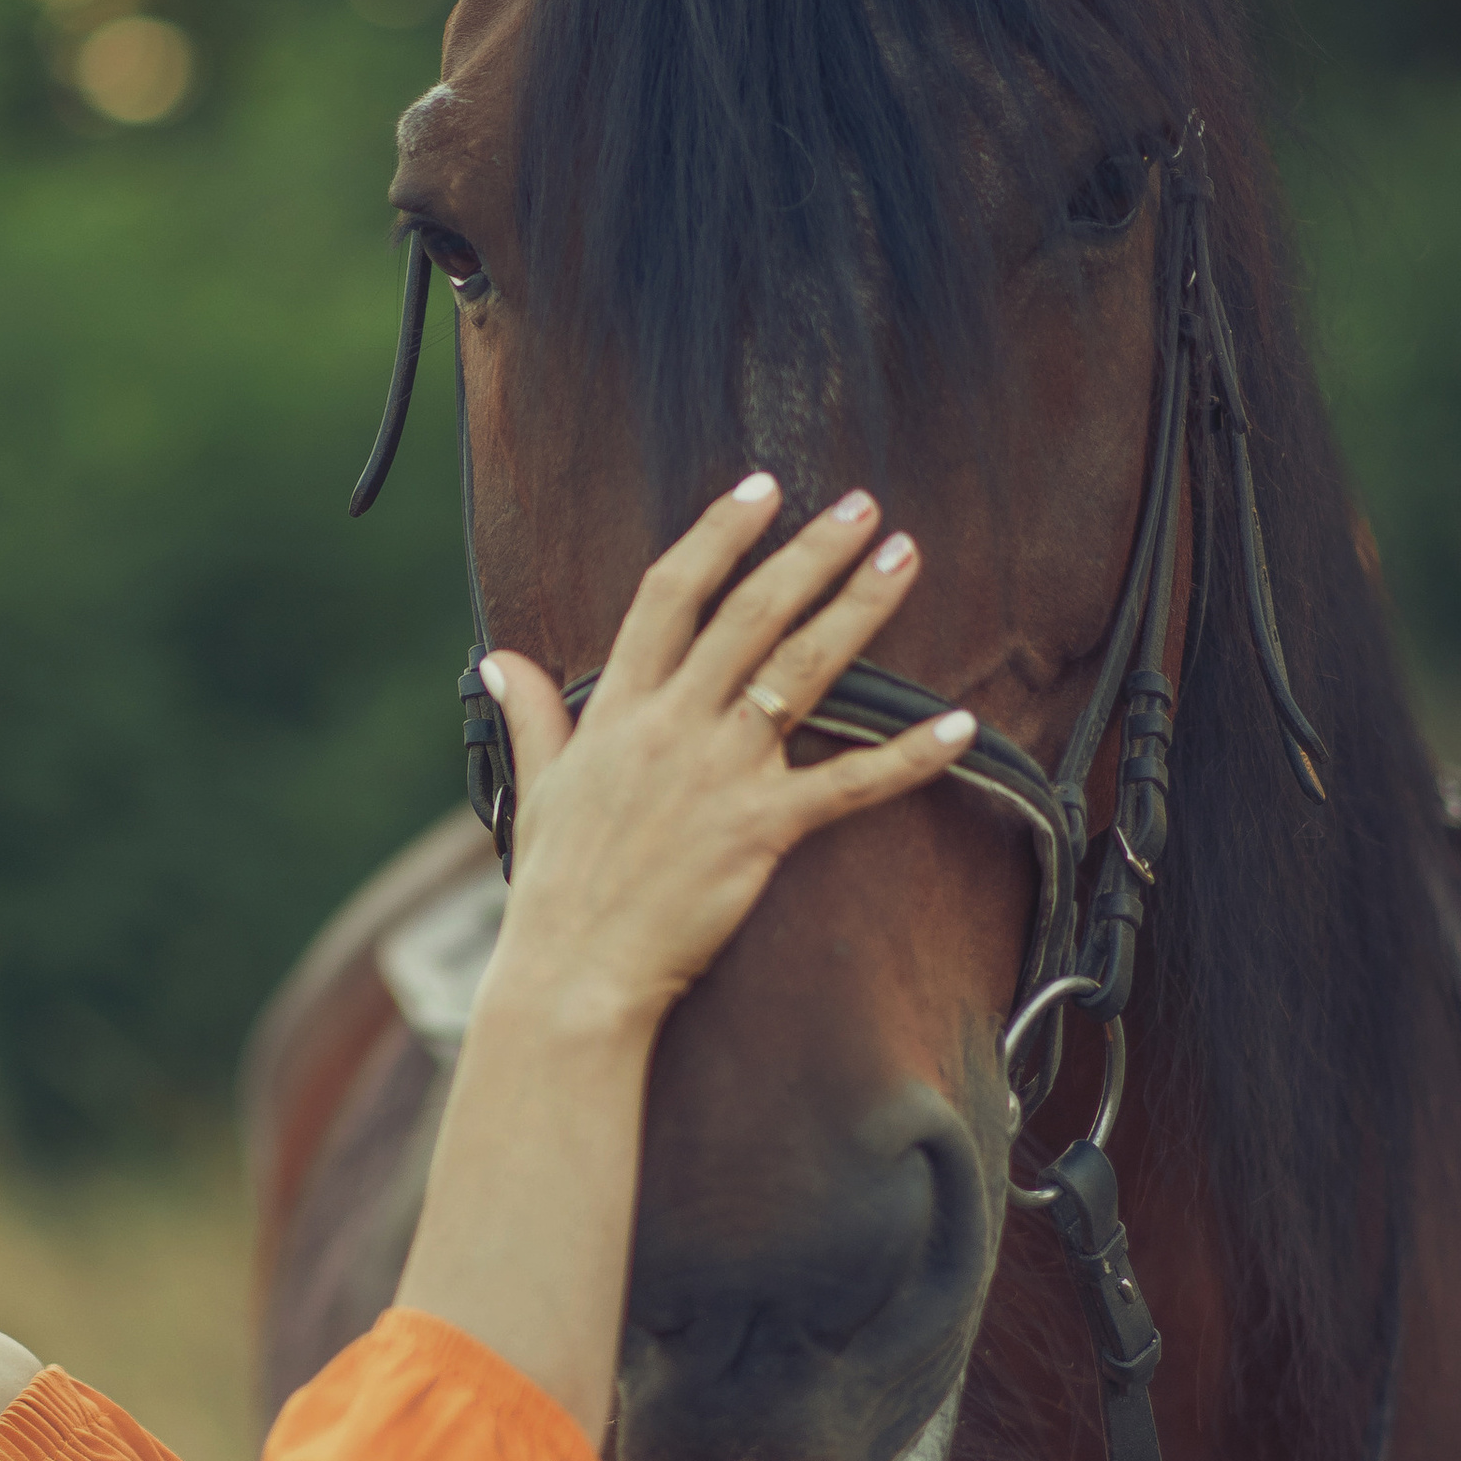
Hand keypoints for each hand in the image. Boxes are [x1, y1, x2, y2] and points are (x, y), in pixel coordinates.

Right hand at [480, 476, 973, 1039]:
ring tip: (905, 557)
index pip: (670, 594)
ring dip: (858, 608)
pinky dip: (908, 755)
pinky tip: (959, 727)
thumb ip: (531, 715)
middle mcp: (672, 726)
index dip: (718, 535)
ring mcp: (719, 774)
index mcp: (618, 708)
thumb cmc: (557, 887)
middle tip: (862, 505)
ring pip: (800, 671)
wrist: (574, 971)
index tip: (762, 489)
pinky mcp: (760, 829)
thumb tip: (501, 662)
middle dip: (809, 552)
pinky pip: (848, 784)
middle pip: (749, 614)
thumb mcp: (539, 787)